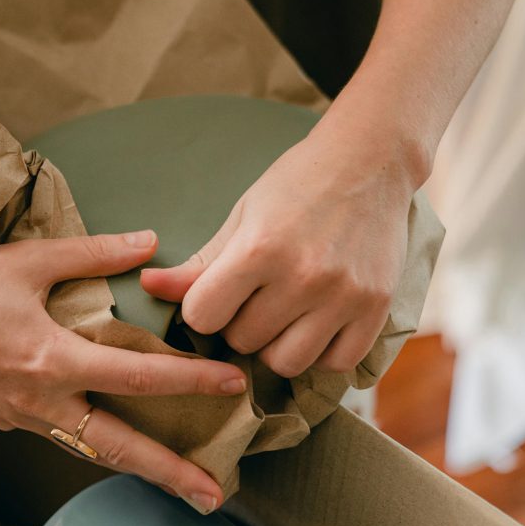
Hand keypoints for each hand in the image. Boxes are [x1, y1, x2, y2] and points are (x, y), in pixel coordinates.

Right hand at [0, 230, 247, 512]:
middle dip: (170, 473)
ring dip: (136, 467)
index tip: (230, 384)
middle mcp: (41, 401)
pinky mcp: (6, 417)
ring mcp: (22, 416)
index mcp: (52, 360)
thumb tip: (148, 244)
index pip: (138, 378)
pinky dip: (95, 443)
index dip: (191, 382)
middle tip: (213, 495)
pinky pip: (61, 436)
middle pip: (119, 447)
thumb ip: (95, 254)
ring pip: (90, 450)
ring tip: (176, 482)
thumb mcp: (30, 260)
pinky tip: (114, 441)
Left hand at [140, 130, 413, 377]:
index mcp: (260, 248)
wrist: (370, 162)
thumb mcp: (241, 217)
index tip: (214, 294)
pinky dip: (320, 352)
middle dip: (238, 324)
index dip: (201, 309)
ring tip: (282, 314)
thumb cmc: (296, 186)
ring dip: (275, 345)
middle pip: (243, 341)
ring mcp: (344, 296)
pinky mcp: (377, 308)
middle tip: (253, 297)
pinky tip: (315, 324)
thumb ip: (198, 263)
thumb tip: (147, 287)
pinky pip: (337, 363)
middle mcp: (303, 276)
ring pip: (287, 363)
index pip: (203, 316)